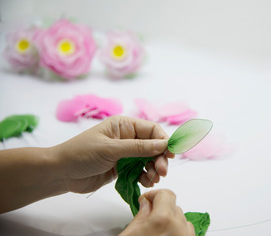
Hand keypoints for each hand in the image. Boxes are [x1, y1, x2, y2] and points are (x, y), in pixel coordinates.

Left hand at [53, 116, 173, 193]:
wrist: (61, 173)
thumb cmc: (82, 154)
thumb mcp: (111, 149)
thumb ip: (138, 148)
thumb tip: (163, 144)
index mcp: (124, 126)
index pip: (151, 130)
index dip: (163, 140)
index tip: (171, 153)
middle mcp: (127, 138)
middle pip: (153, 146)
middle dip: (159, 158)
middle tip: (161, 171)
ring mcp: (125, 154)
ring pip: (148, 160)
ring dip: (153, 169)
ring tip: (152, 178)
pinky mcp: (122, 168)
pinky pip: (139, 171)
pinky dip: (145, 176)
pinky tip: (145, 182)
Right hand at [120, 189, 194, 235]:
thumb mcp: (130, 234)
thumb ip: (141, 215)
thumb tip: (146, 204)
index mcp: (163, 220)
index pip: (166, 194)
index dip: (154, 195)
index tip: (146, 201)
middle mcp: (179, 228)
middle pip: (173, 206)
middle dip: (161, 209)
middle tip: (148, 218)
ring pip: (181, 219)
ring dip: (170, 220)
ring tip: (155, 231)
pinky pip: (187, 231)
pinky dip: (177, 230)